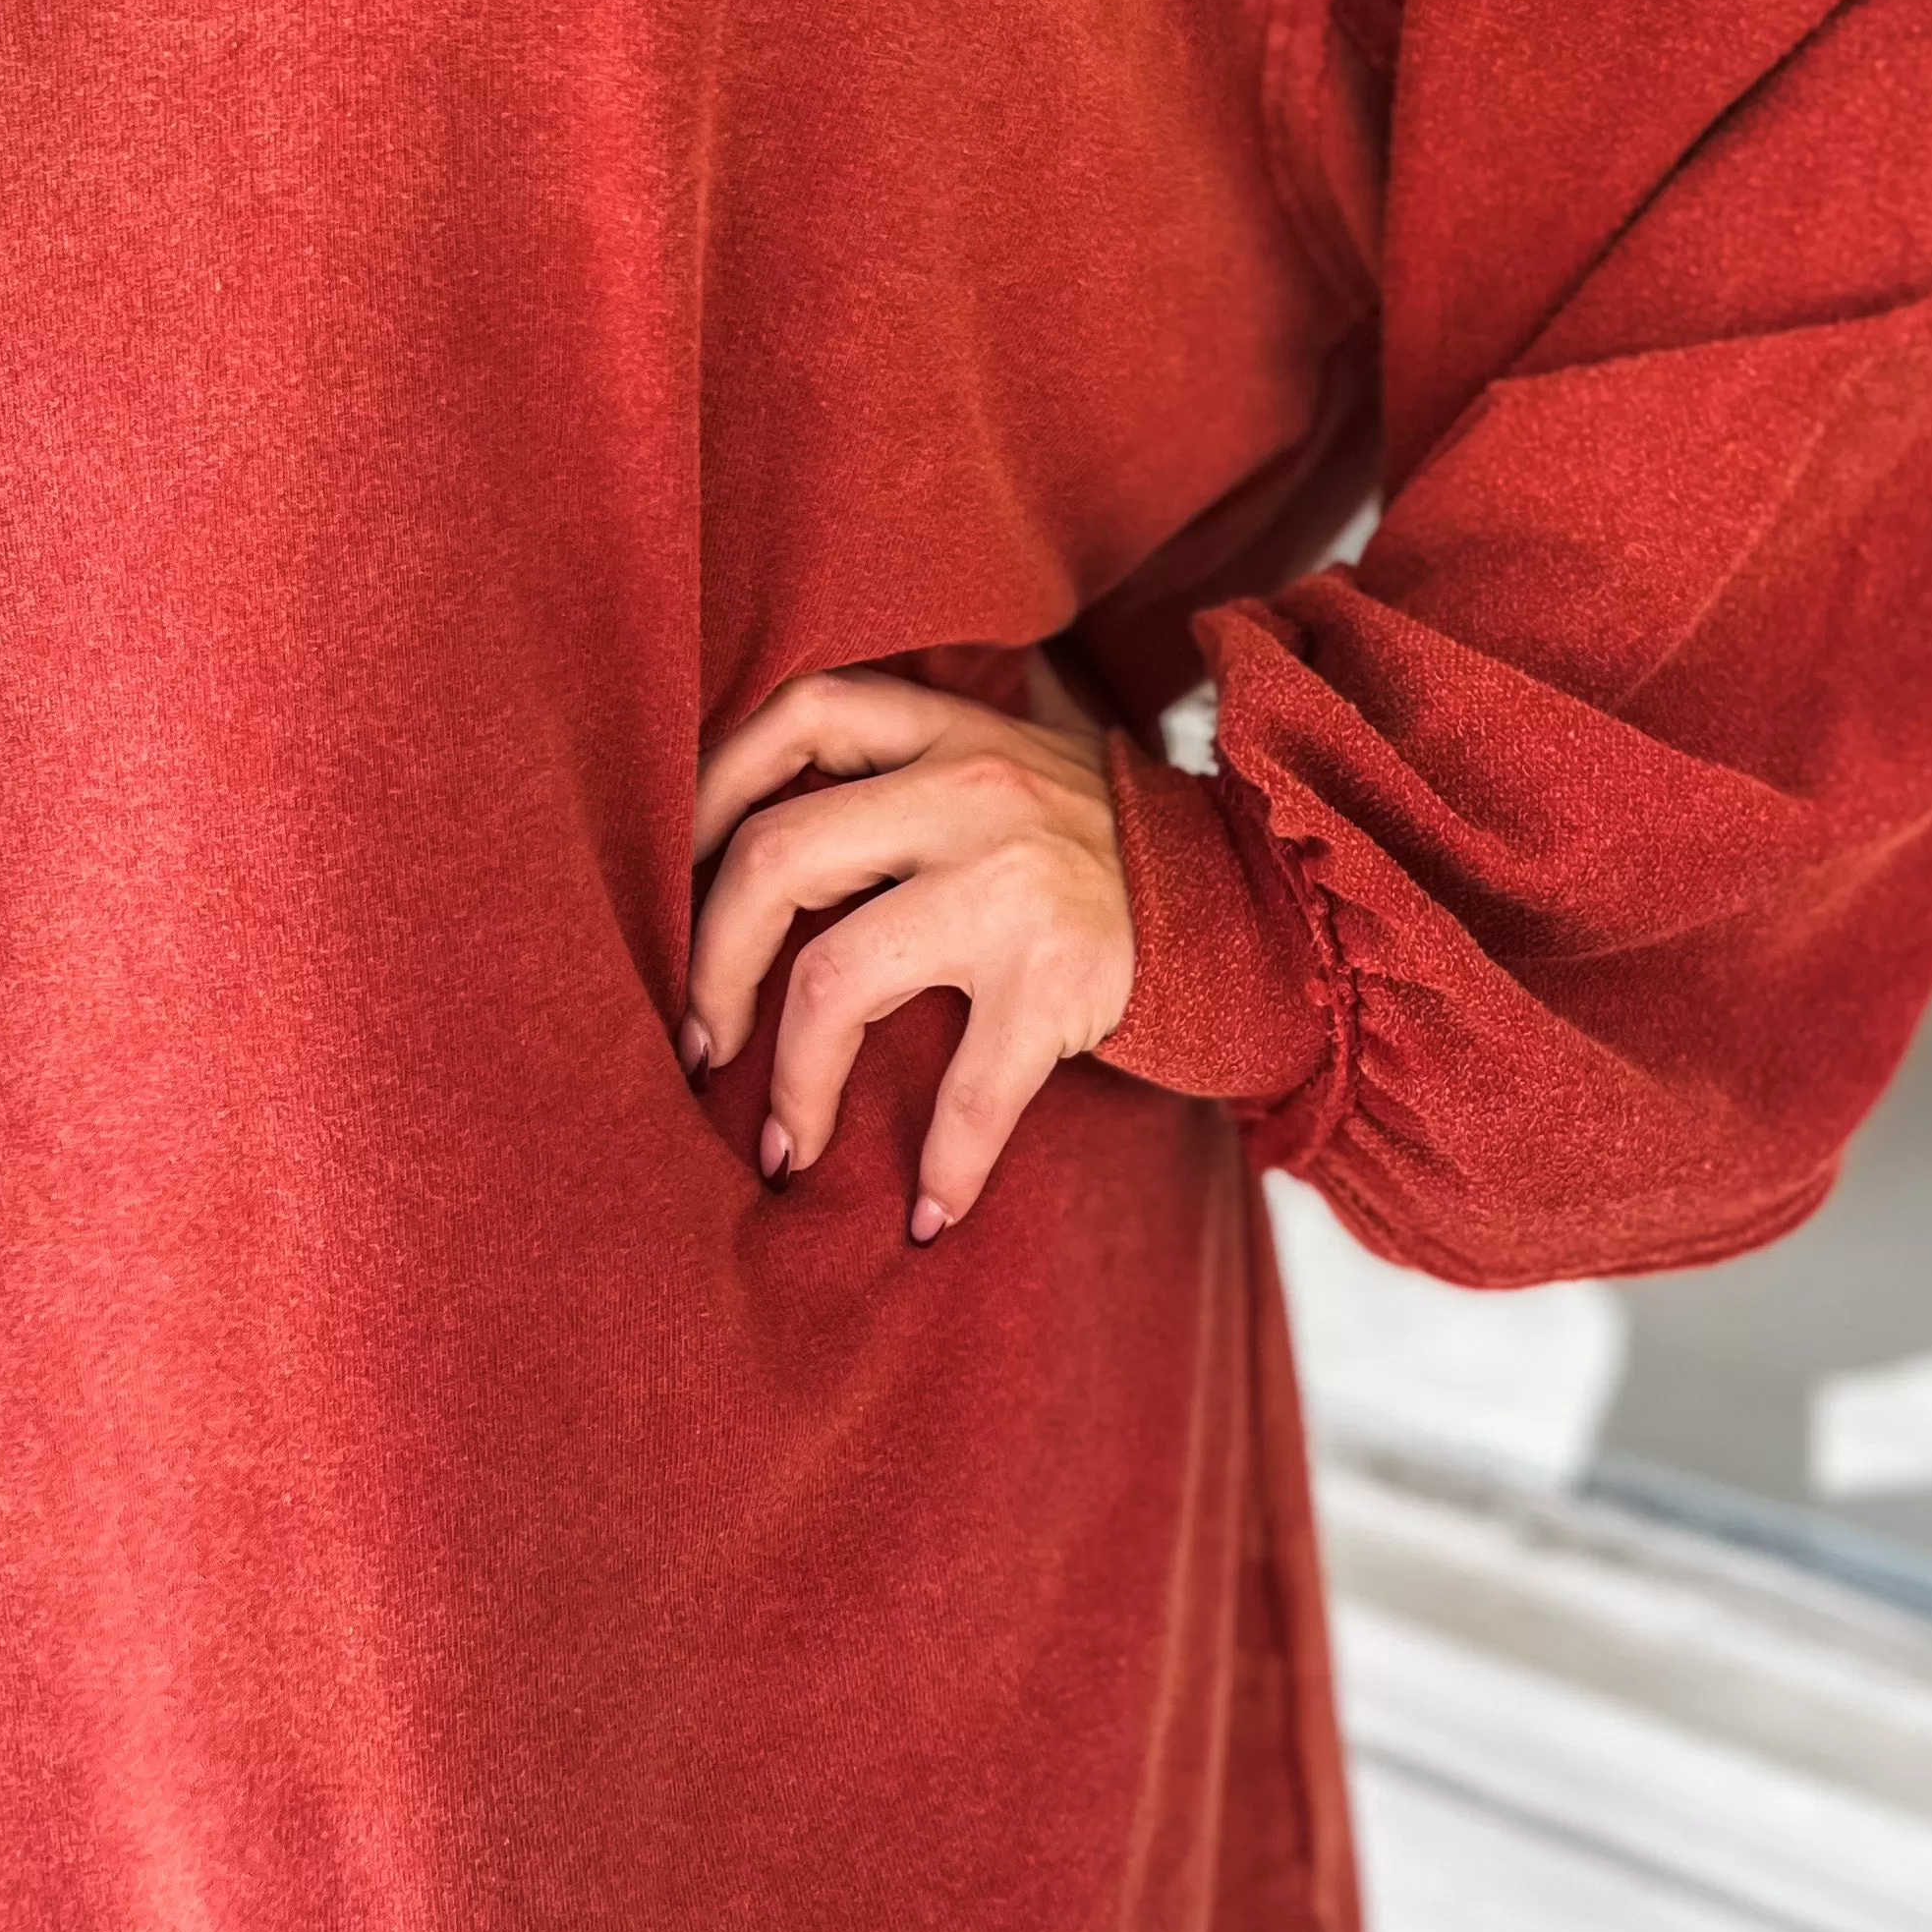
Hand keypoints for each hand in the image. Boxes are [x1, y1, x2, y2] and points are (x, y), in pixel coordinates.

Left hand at [683, 657, 1135, 1241]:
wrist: (1260, 899)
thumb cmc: (1101, 851)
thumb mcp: (1006, 771)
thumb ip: (901, 778)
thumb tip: (739, 850)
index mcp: (950, 733)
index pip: (795, 719)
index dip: (706, 799)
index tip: (671, 889)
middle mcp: (973, 792)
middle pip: (775, 858)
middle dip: (709, 967)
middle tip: (700, 1045)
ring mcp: (1016, 885)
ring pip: (835, 976)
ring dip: (792, 1082)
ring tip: (783, 1147)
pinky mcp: (1060, 981)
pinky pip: (968, 1091)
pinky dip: (941, 1164)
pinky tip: (930, 1211)